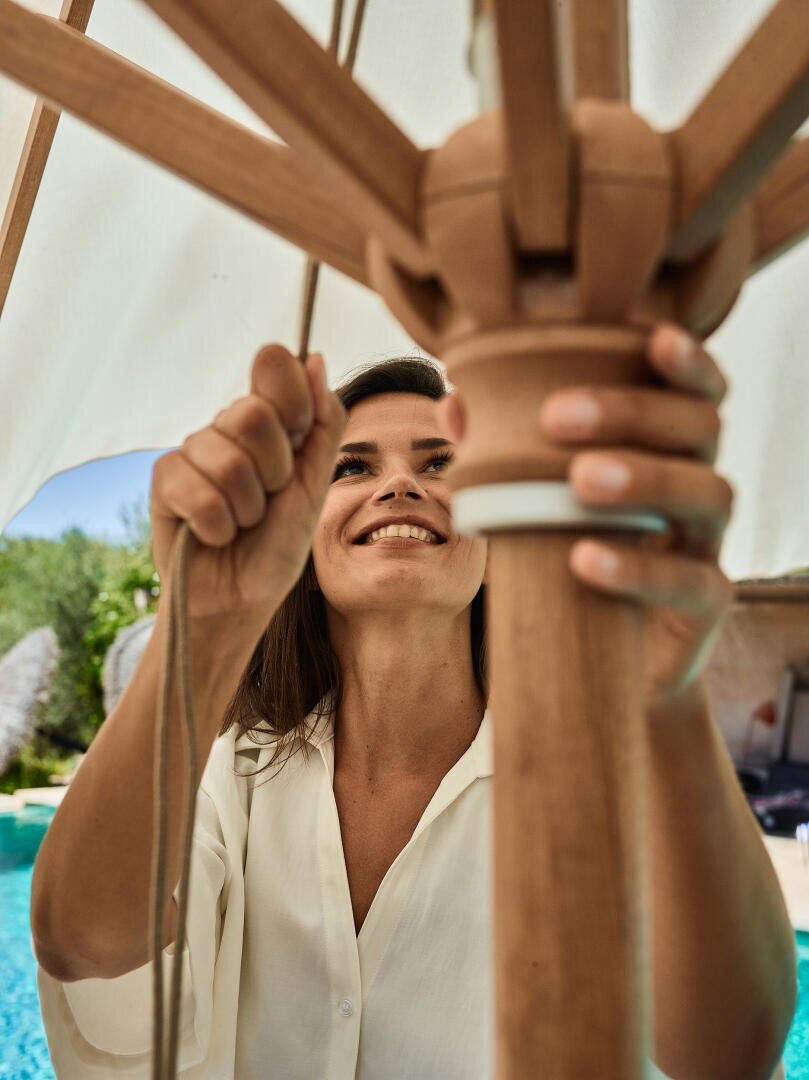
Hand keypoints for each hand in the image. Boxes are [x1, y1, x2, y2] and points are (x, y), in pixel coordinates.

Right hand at [150, 344, 346, 626]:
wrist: (241, 598)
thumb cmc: (277, 545)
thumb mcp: (313, 486)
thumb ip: (322, 424)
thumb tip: (315, 357)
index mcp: (271, 420)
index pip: (277, 365)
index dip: (294, 398)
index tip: (299, 438)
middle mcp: (229, 427)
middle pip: (254, 413)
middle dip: (274, 472)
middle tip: (269, 499)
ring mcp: (194, 451)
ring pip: (228, 461)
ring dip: (247, 508)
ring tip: (242, 522)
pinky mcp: (165, 480)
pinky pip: (198, 492)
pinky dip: (218, 526)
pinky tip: (214, 535)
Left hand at [537, 323, 734, 712]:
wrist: (604, 662)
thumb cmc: (568, 561)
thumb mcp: (535, 504)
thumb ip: (500, 453)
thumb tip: (454, 402)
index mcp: (664, 448)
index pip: (691, 391)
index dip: (686, 360)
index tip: (653, 338)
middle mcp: (695, 484)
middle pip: (699, 428)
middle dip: (634, 411)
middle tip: (557, 417)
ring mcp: (706, 544)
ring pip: (709, 493)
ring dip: (645, 477)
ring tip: (578, 481)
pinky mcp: (705, 603)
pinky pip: (692, 581)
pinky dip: (639, 568)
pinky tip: (584, 559)